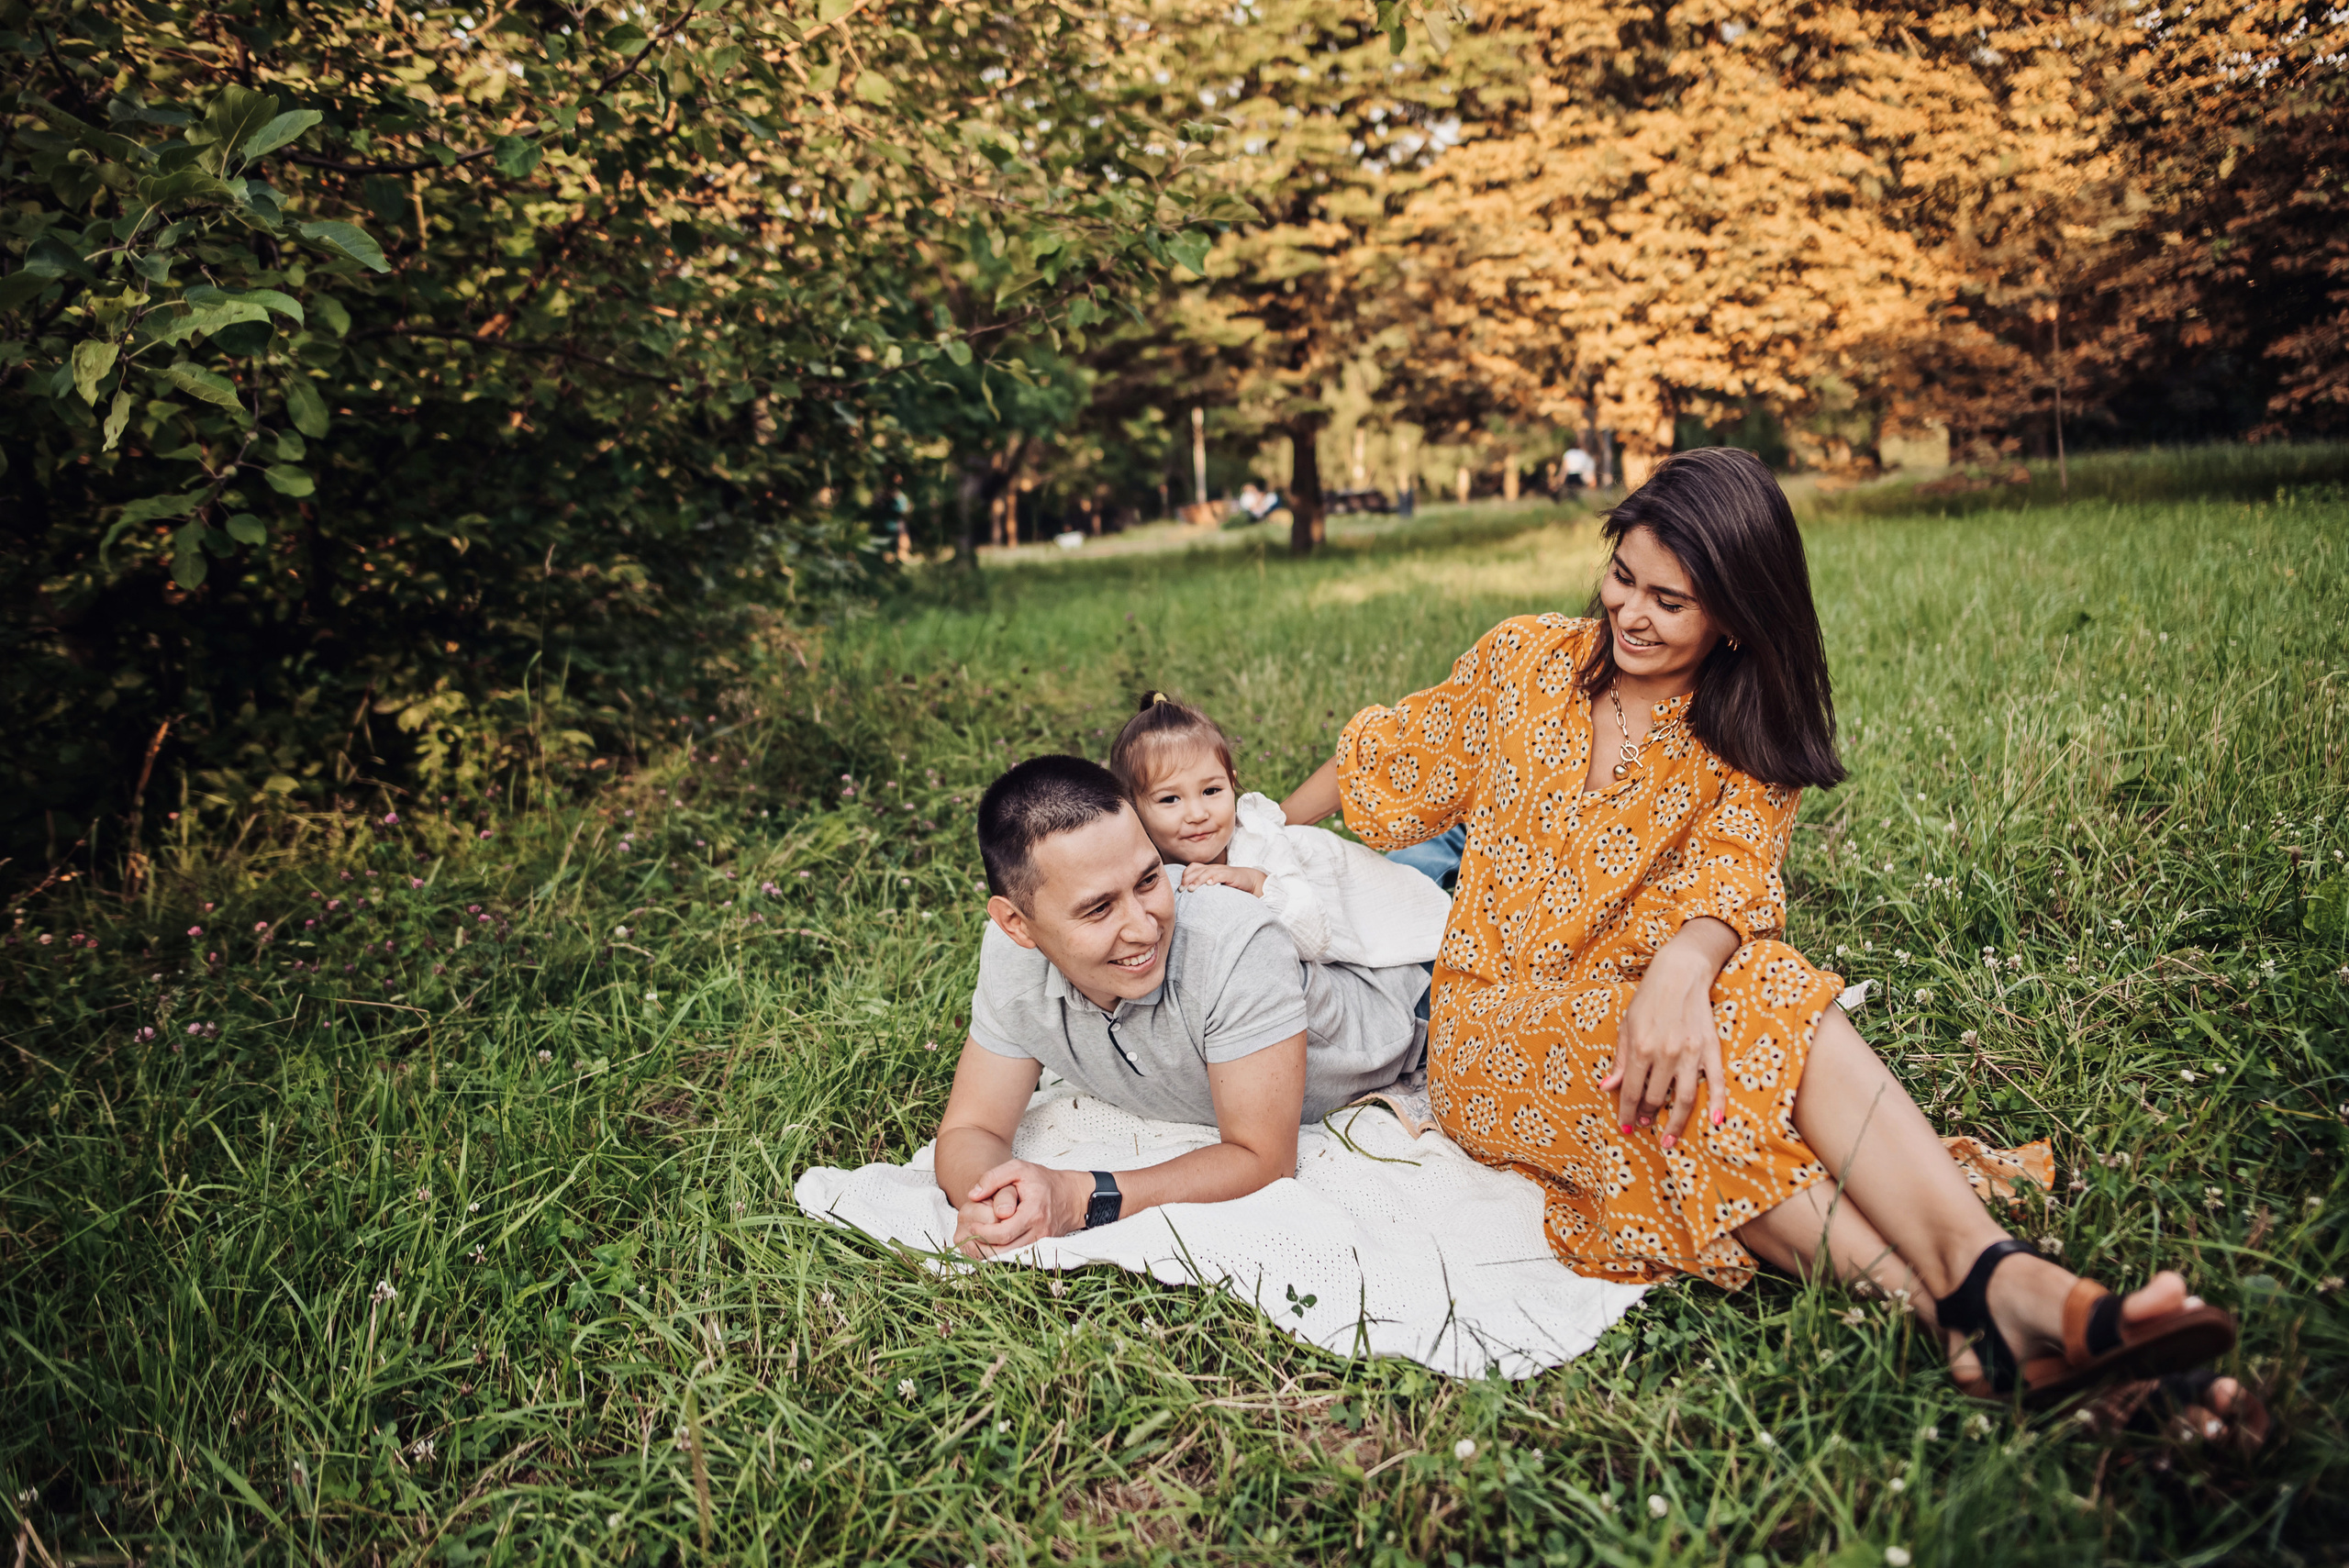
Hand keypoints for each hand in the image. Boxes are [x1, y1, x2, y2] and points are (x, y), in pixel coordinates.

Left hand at [950, 1160, 1087, 1257]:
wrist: (1072, 1196)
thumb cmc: (1044, 1181)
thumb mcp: (1019, 1169)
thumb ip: (994, 1177)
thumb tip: (972, 1195)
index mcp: (1033, 1213)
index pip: (1003, 1233)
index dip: (982, 1233)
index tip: (970, 1226)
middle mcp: (1039, 1233)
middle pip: (1005, 1251)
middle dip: (982, 1247)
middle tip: (967, 1238)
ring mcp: (1041, 1243)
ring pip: (1010, 1258)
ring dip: (989, 1254)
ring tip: (974, 1243)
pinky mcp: (1040, 1248)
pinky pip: (1017, 1257)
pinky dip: (1001, 1255)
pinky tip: (988, 1246)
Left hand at [1180, 863, 1267, 895]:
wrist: (1250, 879)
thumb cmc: (1231, 883)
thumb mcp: (1215, 883)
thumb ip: (1204, 886)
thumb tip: (1189, 896)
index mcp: (1208, 869)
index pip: (1193, 868)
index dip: (1185, 876)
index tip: (1180, 887)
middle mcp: (1214, 868)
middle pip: (1197, 870)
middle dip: (1188, 879)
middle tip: (1182, 890)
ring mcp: (1222, 871)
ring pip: (1207, 872)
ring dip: (1198, 880)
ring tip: (1192, 888)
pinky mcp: (1231, 875)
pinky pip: (1221, 875)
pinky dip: (1214, 878)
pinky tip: (1210, 884)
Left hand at [1600, 950, 1726, 1147]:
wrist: (1680, 973)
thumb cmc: (1648, 1000)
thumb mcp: (1627, 1026)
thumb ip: (1620, 1060)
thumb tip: (1608, 1088)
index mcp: (1641, 1048)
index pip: (1632, 1091)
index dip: (1627, 1112)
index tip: (1625, 1126)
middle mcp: (1666, 1054)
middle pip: (1657, 1098)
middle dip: (1648, 1115)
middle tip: (1645, 1124)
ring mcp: (1691, 1053)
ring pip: (1685, 1098)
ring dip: (1676, 1123)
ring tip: (1668, 1139)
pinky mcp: (1711, 1049)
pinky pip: (1717, 1082)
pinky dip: (1718, 1103)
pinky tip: (1716, 1122)